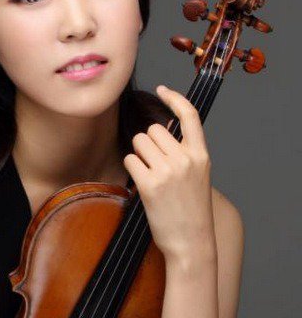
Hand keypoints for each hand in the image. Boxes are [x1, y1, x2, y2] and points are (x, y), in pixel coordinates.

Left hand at [123, 85, 216, 262]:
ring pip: (140, 141)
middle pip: (154, 129)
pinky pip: (130, 159)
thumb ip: (185, 152)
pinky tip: (141, 182)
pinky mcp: (149, 184)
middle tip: (155, 163)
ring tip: (150, 173)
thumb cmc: (192, 209)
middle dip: (149, 141)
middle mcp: (186, 159)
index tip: (162, 89)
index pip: (190, 116)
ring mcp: (167, 171)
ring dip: (139, 153)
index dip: (175, 98)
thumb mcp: (199, 175)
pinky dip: (132, 167)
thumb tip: (161, 131)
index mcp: (201, 155)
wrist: (192, 242)